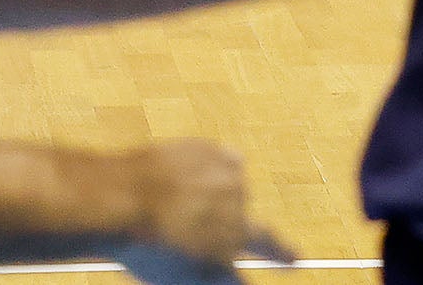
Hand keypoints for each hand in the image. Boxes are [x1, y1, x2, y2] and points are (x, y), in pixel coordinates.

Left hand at [118, 139, 294, 282]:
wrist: (125, 194)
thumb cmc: (148, 243)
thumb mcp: (182, 271)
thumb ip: (217, 271)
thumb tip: (235, 274)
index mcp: (233, 238)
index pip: (266, 246)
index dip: (283, 253)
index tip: (298, 259)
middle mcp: (240, 205)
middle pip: (239, 217)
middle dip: (220, 222)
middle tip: (189, 224)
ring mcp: (229, 175)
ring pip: (231, 188)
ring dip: (213, 195)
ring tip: (179, 200)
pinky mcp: (215, 150)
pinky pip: (225, 161)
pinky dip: (212, 170)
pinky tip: (191, 176)